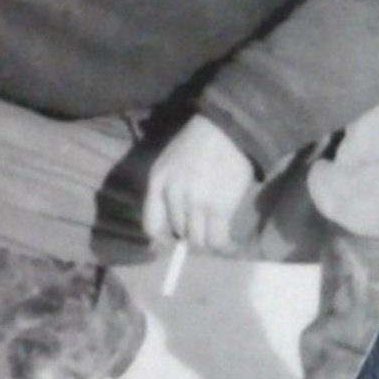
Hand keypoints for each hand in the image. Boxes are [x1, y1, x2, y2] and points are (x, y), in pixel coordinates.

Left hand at [142, 114, 256, 252]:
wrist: (224, 131)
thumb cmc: (196, 146)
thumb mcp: (168, 166)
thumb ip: (164, 192)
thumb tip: (169, 226)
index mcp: (157, 184)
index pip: (151, 225)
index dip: (161, 240)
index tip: (172, 242)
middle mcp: (173, 196)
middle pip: (178, 233)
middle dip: (189, 236)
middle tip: (202, 230)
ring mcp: (196, 204)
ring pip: (197, 240)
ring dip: (206, 241)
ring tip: (215, 235)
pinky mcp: (219, 208)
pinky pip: (217, 240)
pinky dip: (223, 246)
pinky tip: (228, 245)